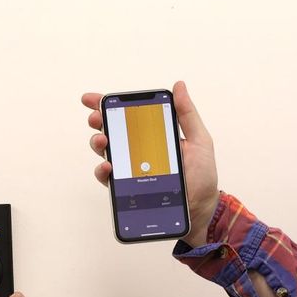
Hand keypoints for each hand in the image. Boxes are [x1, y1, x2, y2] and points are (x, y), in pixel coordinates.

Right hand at [82, 81, 219, 246]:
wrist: (202, 209)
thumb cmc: (203, 176)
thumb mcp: (200, 141)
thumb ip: (188, 115)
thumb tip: (179, 86)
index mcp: (154, 135)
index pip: (127, 116)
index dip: (107, 105)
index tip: (93, 99)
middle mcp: (139, 151)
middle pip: (112, 131)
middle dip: (99, 121)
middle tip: (97, 118)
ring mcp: (132, 170)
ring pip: (106, 153)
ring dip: (98, 143)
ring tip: (102, 140)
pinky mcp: (129, 189)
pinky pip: (109, 179)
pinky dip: (103, 171)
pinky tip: (109, 167)